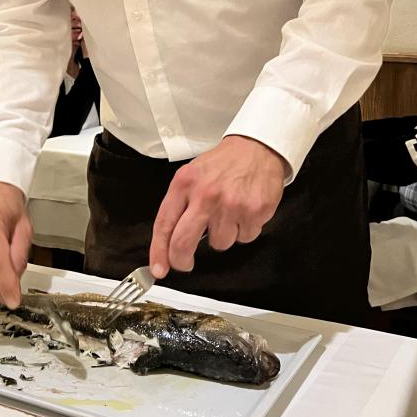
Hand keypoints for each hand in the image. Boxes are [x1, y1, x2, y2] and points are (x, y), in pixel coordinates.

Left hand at [149, 136, 286, 277]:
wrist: (257, 148)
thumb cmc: (222, 164)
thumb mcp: (192, 174)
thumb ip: (180, 204)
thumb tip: (169, 241)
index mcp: (184, 183)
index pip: (164, 224)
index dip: (159, 251)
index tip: (159, 268)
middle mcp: (205, 194)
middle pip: (183, 243)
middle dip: (181, 260)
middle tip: (184, 263)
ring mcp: (231, 204)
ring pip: (219, 243)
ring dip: (222, 235)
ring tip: (228, 213)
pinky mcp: (254, 211)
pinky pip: (244, 238)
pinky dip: (244, 230)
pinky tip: (244, 211)